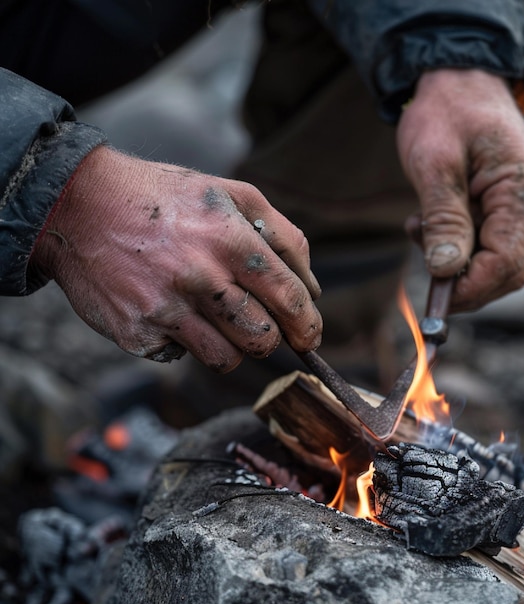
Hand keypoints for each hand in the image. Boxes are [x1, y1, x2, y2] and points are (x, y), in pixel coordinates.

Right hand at [30, 146, 321, 370]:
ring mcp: (165, 308)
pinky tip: (172, 312)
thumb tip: (313, 290)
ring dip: (231, 345)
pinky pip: (183, 357)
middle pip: (263, 338)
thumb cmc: (166, 200)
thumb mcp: (231, 194)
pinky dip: (187, 343)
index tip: (308, 337)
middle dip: (270, 338)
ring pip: (227, 359)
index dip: (307, 325)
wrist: (81, 206)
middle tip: (261, 326)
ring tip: (215, 317)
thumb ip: (284, 237)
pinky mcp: (137, 333)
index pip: (290, 299)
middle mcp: (199, 276)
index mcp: (230, 239)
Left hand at [397, 69, 523, 311]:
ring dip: (455, 264)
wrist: (457, 80)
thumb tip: (445, 270)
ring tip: (418, 229)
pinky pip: (486, 246)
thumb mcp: (435, 163)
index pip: (506, 263)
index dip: (470, 289)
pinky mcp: (507, 209)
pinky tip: (426, 225)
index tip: (434, 297)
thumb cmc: (445, 112)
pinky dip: (455, 248)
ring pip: (495, 263)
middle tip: (422, 266)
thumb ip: (443, 218)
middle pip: (506, 272)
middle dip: (462, 282)